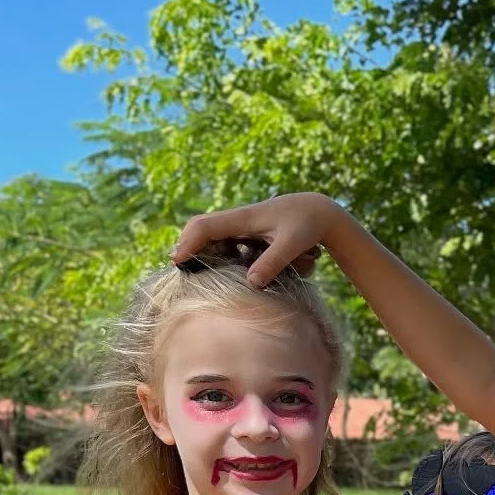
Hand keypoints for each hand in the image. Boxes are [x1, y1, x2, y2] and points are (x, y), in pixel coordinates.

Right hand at [173, 194, 349, 286]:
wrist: (317, 211)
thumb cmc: (306, 225)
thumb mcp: (292, 245)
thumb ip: (272, 263)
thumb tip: (250, 283)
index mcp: (243, 218)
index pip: (205, 226)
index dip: (188, 243)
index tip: (177, 262)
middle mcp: (237, 219)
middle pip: (201, 228)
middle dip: (188, 246)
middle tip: (181, 270)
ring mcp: (241, 225)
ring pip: (211, 235)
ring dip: (202, 251)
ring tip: (196, 272)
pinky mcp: (247, 232)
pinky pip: (224, 241)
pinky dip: (218, 253)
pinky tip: (222, 269)